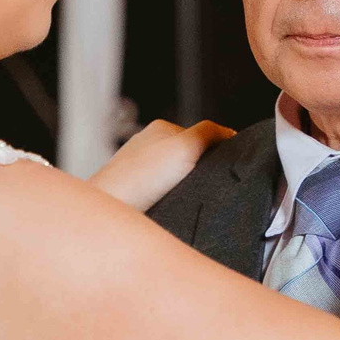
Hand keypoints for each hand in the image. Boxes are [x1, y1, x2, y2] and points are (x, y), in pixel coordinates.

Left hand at [88, 118, 233, 210]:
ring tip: (184, 199)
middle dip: (199, 171)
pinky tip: (169, 208)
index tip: (220, 168)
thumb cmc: (139, 179)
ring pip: (177, 178)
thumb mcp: (185, 146)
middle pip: (190, 157)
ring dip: (185, 189)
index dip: (216, 152)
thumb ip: (209, 133)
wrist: (109, 210)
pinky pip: (165, 196)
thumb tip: (229, 132)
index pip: (202, 135)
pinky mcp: (138, 195)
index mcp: (160, 130)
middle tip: (202, 186)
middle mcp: (149, 147)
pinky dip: (171, 202)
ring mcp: (142, 171)